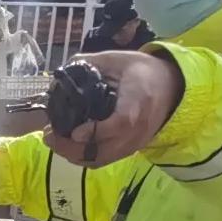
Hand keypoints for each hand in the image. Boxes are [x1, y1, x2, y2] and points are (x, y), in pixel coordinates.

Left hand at [48, 49, 182, 167]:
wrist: (172, 87)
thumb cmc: (143, 71)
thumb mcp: (119, 60)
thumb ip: (91, 63)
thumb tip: (64, 69)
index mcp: (138, 102)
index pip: (121, 123)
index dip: (97, 131)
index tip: (75, 132)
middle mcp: (138, 129)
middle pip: (106, 150)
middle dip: (72, 148)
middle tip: (49, 135)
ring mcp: (135, 142)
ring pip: (102, 159)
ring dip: (74, 154)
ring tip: (54, 140)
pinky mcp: (130, 149)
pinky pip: (105, 160)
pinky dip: (84, 157)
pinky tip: (68, 145)